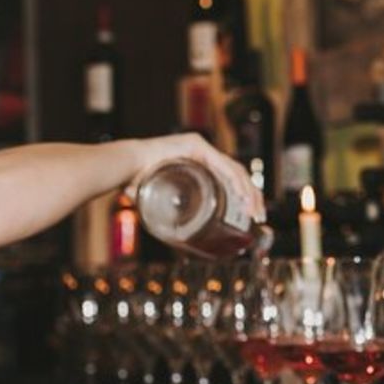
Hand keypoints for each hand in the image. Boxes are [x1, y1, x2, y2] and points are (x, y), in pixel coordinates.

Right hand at [126, 133, 265, 223]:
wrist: (123, 170)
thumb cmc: (139, 187)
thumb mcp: (164, 202)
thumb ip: (174, 213)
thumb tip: (179, 238)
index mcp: (202, 166)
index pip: (232, 180)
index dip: (246, 197)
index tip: (253, 216)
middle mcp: (205, 155)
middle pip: (237, 176)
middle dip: (253, 197)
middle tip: (259, 218)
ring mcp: (201, 148)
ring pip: (234, 170)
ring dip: (248, 192)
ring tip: (254, 211)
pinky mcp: (195, 145)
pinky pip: (221, 165)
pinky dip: (234, 181)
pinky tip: (242, 196)